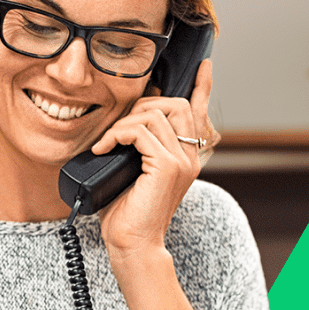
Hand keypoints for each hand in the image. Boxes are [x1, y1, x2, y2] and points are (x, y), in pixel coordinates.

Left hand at [91, 59, 216, 255]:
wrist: (132, 244)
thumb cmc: (128, 212)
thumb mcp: (134, 171)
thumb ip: (140, 147)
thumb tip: (126, 122)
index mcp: (186, 156)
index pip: (199, 112)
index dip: (202, 86)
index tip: (203, 65)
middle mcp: (189, 156)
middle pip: (176, 103)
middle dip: (144, 104)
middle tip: (119, 127)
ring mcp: (181, 161)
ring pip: (155, 114)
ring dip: (124, 122)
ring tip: (108, 143)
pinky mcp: (167, 167)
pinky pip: (140, 131)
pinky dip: (117, 135)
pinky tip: (104, 149)